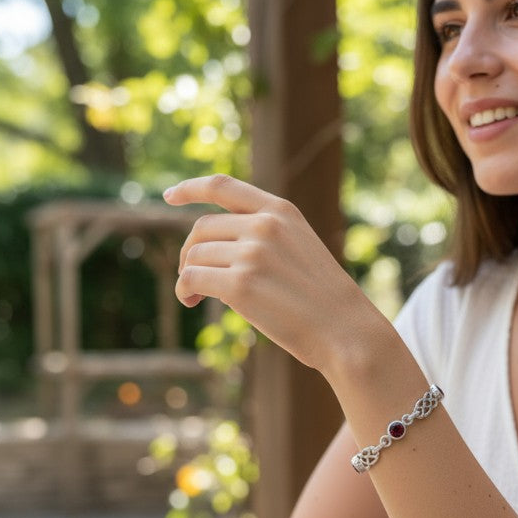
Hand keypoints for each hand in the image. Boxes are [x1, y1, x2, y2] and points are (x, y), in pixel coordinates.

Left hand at [164, 174, 374, 371]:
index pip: (223, 186)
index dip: (191, 188)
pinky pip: (192, 279)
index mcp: (281, 212)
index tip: (170, 196)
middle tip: (193, 278)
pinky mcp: (241, 285)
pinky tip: (192, 302)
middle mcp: (265, 226)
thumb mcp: (302, 249)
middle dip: (190, 253)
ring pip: (195, 256)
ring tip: (194, 297)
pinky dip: (185, 291)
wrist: (347, 331)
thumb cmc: (324, 301)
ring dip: (188, 276)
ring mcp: (253, 254)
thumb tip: (214, 246)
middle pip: (202, 229)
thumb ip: (267, 237)